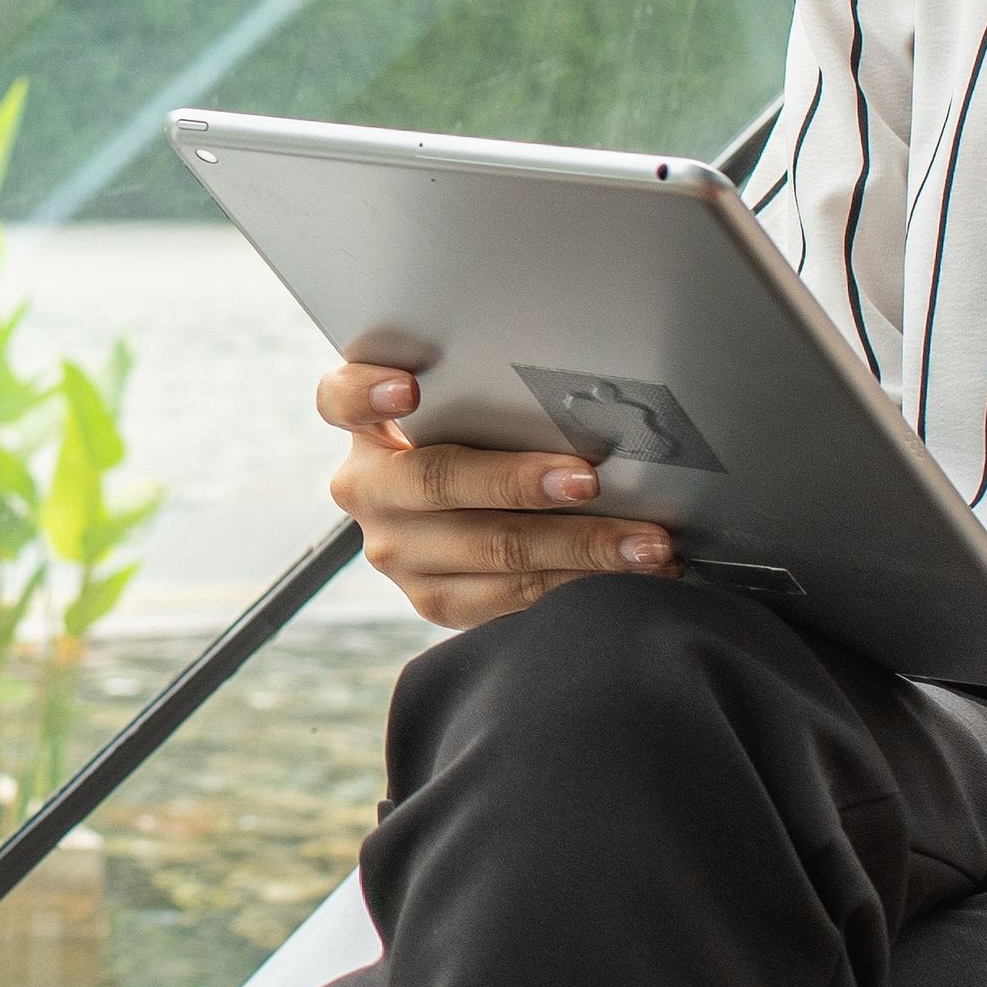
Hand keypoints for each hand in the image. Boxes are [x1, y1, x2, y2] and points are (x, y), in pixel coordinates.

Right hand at [318, 360, 672, 627]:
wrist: (452, 514)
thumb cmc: (473, 434)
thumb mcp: (461, 404)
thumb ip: (485, 391)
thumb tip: (582, 386)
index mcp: (364, 428)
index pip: (341, 399)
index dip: (368, 393)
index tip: (409, 391)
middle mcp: (368, 491)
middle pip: (439, 481)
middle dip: (520, 482)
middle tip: (588, 481)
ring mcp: (396, 552)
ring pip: (491, 550)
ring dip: (580, 546)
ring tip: (646, 544)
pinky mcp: (433, 600)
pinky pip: (512, 596)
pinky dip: (579, 584)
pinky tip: (632, 575)